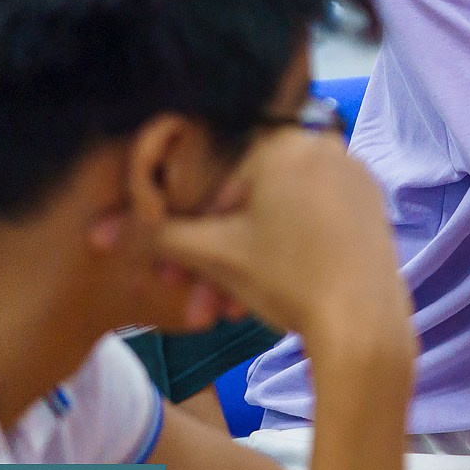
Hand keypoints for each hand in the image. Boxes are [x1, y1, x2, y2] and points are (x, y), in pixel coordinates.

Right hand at [153, 130, 411, 351]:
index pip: (213, 179)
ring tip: (223, 314)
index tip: (170, 273)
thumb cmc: (287, 279)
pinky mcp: (369, 207)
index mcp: (286, 142)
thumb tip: (101, 230)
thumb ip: (157, 235)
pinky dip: (281, 253)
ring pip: (275, 217)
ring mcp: (353, 176)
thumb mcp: (214, 255)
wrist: (364, 327)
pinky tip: (259, 298)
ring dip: (241, 266)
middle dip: (213, 258)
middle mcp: (325, 147)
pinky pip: (309, 221)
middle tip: (194, 304)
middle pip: (246, 203)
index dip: (183, 230)